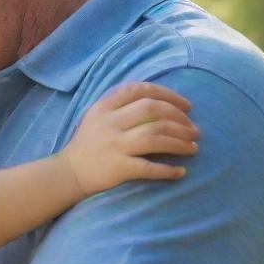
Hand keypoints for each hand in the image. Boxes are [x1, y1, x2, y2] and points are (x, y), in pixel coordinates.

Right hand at [58, 82, 199, 195]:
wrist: (69, 173)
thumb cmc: (88, 143)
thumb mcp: (97, 115)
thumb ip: (121, 105)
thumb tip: (162, 104)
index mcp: (105, 106)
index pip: (141, 90)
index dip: (169, 95)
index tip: (187, 106)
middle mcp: (111, 123)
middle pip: (153, 111)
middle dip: (180, 119)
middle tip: (195, 130)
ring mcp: (115, 145)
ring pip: (155, 137)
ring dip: (180, 142)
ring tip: (194, 148)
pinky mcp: (118, 168)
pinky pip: (149, 168)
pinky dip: (167, 170)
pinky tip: (180, 172)